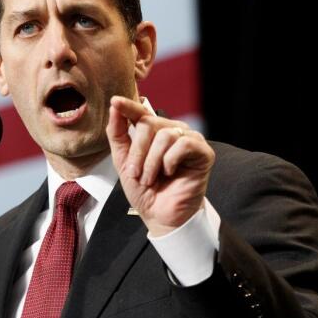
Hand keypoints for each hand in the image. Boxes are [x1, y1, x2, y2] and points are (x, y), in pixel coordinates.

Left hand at [106, 96, 214, 236]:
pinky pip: (184, 143)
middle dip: (138, 151)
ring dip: (152, 161)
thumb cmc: (145, 191)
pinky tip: (170, 172)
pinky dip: (170, 160)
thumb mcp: (123, 162)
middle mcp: (173, 132)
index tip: (115, 101)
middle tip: (136, 174)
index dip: (129, 106)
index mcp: (154, 133)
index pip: (141, 112)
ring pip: (165, 135)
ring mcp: (189, 140)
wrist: (160, 215)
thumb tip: (114, 107)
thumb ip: (118, 134)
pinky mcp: (203, 152)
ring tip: (151, 178)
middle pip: (149, 123)